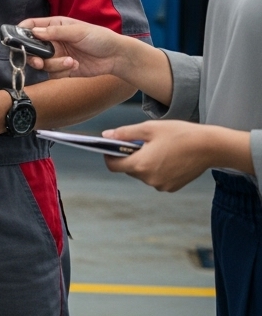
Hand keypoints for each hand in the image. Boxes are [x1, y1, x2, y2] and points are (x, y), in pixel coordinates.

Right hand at [19, 16, 134, 78]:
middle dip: (33, 55)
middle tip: (38, 60)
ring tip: (70, 61)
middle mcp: (53, 41)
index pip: (31, 26)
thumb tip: (33, 32)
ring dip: (54, 64)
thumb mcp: (77, 31)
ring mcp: (57, 55)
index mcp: (54, 27)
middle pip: (32, 48)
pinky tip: (74, 65)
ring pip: (42, 63)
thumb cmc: (99, 37)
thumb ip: (54, 33)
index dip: (21, 31)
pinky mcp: (63, 69)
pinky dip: (61, 71)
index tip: (15, 39)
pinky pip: (53, 73)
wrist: (116, 57)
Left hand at [103, 120, 251, 190]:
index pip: (113, 165)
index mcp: (141, 165)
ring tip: (156, 147)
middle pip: (128, 169)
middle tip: (140, 141)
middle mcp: (149, 179)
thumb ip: (124, 133)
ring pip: (143, 173)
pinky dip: (156, 168)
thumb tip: (105, 136)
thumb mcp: (148, 128)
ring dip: (144, 162)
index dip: (109, 155)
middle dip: (129, 156)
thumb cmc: (178, 134)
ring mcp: (162, 185)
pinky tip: (167, 156)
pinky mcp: (172, 187)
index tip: (112, 145)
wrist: (209, 147)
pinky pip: (156, 178)